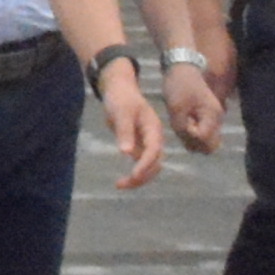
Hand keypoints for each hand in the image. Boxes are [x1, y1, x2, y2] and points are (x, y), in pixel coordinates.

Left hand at [96, 71, 162, 192]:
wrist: (119, 90)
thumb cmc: (121, 99)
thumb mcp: (121, 112)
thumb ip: (125, 131)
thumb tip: (126, 152)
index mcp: (153, 129)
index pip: (154, 151)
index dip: (145, 165)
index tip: (133, 175)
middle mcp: (154, 139)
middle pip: (155, 164)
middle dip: (142, 176)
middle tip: (121, 184)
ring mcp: (148, 144)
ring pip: (150, 167)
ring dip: (139, 178)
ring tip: (120, 184)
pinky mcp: (140, 146)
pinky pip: (141, 164)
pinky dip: (135, 174)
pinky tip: (123, 180)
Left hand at [165, 65, 225, 153]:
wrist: (183, 68)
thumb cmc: (179, 85)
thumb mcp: (176, 107)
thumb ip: (183, 128)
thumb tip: (191, 142)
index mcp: (212, 116)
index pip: (205, 140)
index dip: (191, 136)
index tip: (182, 124)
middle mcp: (217, 120)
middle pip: (210, 146)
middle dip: (194, 142)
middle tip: (181, 127)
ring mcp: (214, 119)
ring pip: (206, 141)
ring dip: (192, 138)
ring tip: (181, 123)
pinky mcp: (207, 118)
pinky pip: (203, 133)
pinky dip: (193, 133)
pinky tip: (183, 121)